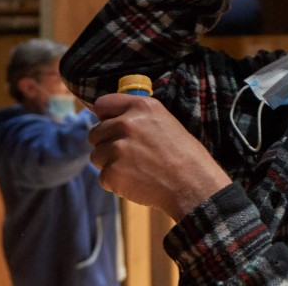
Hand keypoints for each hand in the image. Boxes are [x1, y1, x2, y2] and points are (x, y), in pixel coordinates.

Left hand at [89, 93, 231, 220]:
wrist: (192, 184)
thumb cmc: (183, 155)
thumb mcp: (165, 122)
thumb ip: (138, 118)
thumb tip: (111, 119)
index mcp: (142, 107)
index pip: (103, 103)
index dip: (104, 116)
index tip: (109, 125)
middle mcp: (127, 123)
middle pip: (95, 132)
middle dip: (106, 144)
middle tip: (127, 155)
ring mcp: (118, 148)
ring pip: (96, 156)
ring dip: (109, 164)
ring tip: (135, 169)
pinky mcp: (113, 172)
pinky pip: (103, 177)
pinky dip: (115, 183)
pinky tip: (136, 182)